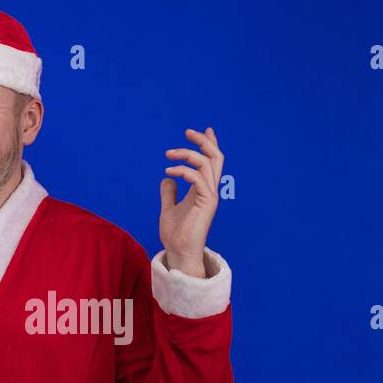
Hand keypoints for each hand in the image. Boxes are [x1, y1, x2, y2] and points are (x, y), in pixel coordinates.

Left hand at [160, 126, 223, 277]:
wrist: (179, 252)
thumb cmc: (176, 235)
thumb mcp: (168, 208)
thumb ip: (169, 194)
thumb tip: (166, 179)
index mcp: (203, 190)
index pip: (211, 162)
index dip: (210, 144)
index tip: (203, 130)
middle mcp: (210, 190)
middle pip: (215, 157)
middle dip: (203, 141)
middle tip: (187, 132)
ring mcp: (210, 196)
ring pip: (208, 163)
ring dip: (188, 153)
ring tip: (168, 153)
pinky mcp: (206, 203)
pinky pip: (198, 178)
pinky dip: (183, 171)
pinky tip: (169, 173)